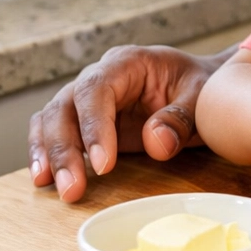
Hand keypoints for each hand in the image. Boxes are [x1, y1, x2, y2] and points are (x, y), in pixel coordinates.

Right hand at [29, 45, 226, 202]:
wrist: (206, 89)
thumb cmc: (204, 89)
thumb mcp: (203, 98)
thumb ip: (182, 118)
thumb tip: (155, 143)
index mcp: (129, 63)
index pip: (96, 90)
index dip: (94, 126)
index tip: (102, 164)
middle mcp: (101, 76)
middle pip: (66, 106)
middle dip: (65, 149)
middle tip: (72, 188)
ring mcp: (89, 98)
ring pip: (53, 119)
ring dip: (50, 154)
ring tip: (55, 187)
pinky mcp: (86, 120)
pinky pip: (54, 130)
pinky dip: (46, 152)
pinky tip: (44, 179)